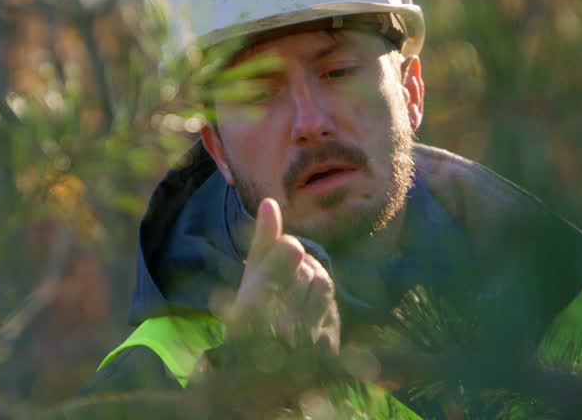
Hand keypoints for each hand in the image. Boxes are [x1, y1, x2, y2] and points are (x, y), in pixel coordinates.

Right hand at [221, 198, 340, 354]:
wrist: (261, 379)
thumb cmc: (248, 323)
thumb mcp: (248, 281)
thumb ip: (262, 241)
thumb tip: (270, 202)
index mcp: (254, 303)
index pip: (292, 248)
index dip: (287, 250)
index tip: (278, 262)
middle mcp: (282, 321)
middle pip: (309, 266)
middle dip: (298, 271)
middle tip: (283, 288)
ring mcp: (308, 337)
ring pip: (324, 282)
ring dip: (312, 284)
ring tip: (295, 297)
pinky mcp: (327, 348)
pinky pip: (333, 306)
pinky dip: (321, 305)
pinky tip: (306, 315)